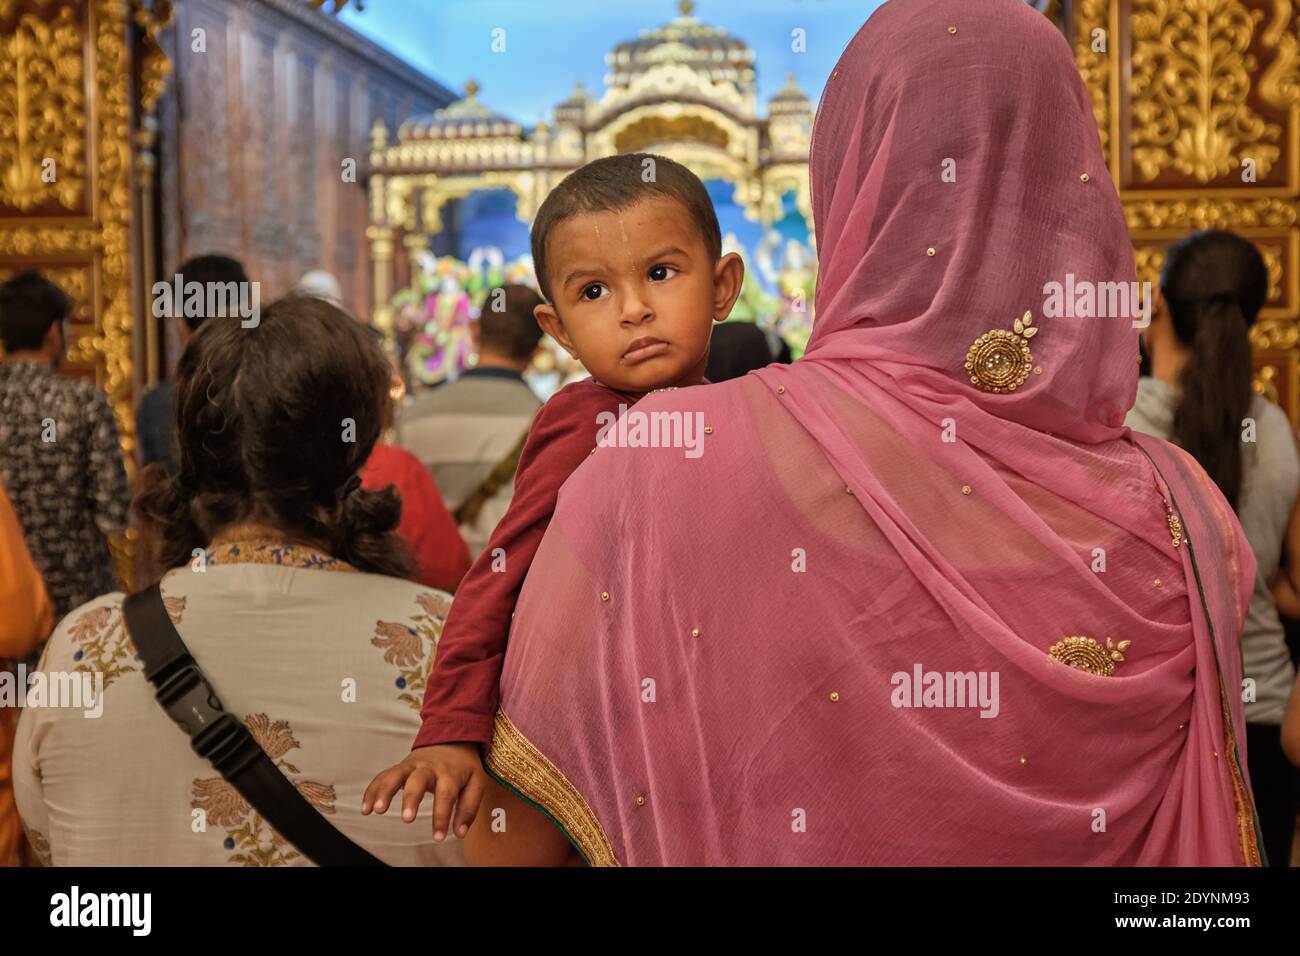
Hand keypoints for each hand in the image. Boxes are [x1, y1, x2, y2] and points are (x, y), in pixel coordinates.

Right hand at [361, 743, 486, 841]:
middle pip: (418, 780)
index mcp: (450, 772)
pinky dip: (373, 791)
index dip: (441, 817)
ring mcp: (411, 765)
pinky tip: (366, 809)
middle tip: (407, 819)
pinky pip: (383, 777)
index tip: (438, 838)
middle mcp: (429, 767)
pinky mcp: (400, 767)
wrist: (452, 738)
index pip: (446, 795)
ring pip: (395, 774)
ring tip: (377, 810)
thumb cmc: (463, 767)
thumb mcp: (476, 782)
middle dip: (411, 799)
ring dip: (384, 791)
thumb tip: (459, 832)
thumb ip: (469, 808)